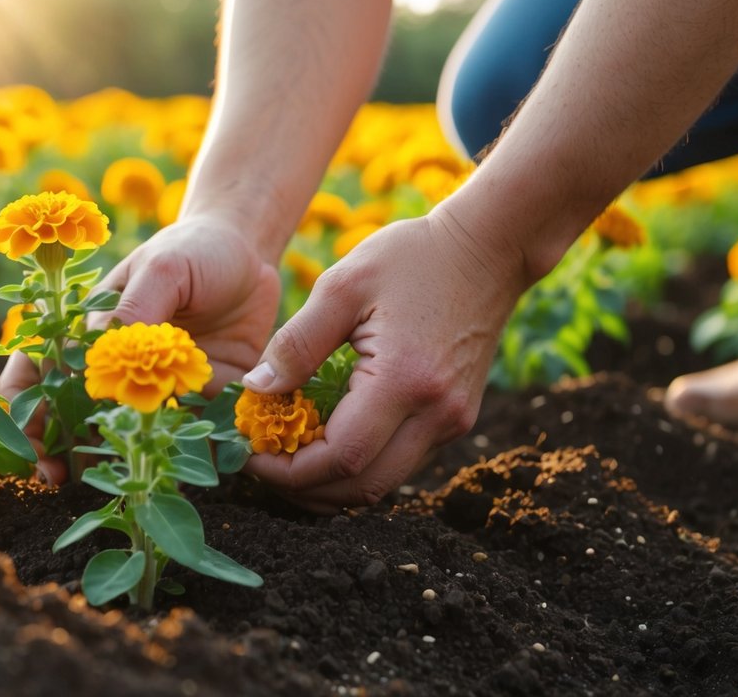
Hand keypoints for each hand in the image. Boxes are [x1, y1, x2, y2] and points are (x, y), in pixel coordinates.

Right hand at [0, 213, 281, 481]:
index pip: (36, 376)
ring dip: (121, 461)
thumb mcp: (162, 269)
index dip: (24, 412)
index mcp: (88, 335)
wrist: (249, 253)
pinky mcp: (199, 402)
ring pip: (126, 438)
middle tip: (59, 480)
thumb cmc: (192, 251)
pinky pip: (187, 437)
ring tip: (125, 476)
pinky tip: (189, 468)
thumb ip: (134, 310)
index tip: (30, 441)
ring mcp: (156, 390)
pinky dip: (185, 456)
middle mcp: (116, 369)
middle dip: (59, 455)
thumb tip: (101, 358)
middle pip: (72, 421)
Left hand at [242, 206, 528, 512]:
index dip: (288, 470)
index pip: (341, 457)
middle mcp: (436, 414)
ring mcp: (452, 421)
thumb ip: (296, 343)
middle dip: (304, 489)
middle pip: (362, 487)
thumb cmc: (413, 257)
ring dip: (330, 483)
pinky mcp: (455, 418)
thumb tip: (256, 389)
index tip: (249, 455)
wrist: (489, 249)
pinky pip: (400, 461)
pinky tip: (325, 439)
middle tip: (261, 464)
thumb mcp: (341, 286)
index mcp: (404, 380)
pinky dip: (358, 464)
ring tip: (285, 454)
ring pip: (383, 482)